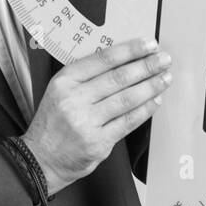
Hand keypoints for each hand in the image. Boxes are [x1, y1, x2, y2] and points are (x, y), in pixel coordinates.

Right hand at [21, 37, 172, 195]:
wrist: (40, 159)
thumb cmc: (54, 123)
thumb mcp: (60, 92)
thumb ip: (87, 78)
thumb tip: (125, 62)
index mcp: (64, 81)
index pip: (103, 59)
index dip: (130, 50)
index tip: (149, 45)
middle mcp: (73, 99)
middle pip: (118, 78)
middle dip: (147, 67)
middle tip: (164, 60)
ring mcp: (86, 122)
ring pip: (126, 99)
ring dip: (151, 87)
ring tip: (165, 78)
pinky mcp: (98, 142)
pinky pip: (128, 122)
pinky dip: (145, 110)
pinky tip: (155, 101)